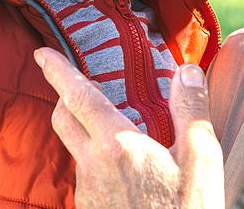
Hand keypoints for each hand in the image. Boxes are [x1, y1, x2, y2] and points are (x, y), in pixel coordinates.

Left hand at [35, 47, 223, 208]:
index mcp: (117, 144)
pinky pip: (85, 176)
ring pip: (74, 149)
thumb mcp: (201, 160)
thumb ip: (191, 110)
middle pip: (62, 118)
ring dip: (83, 132)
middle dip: (64, 97)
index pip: (78, 96)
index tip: (42, 52)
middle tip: (76, 86)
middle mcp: (93, 165)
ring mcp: (88, 192)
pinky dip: (95, 161)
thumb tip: (186, 71)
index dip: (57, 70)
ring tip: (110, 130)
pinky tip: (121, 170)